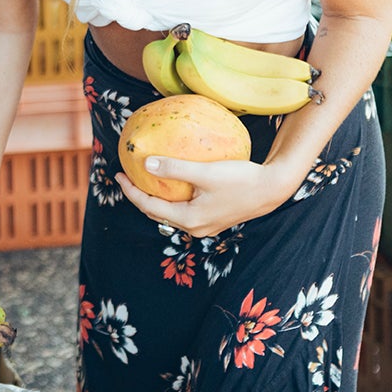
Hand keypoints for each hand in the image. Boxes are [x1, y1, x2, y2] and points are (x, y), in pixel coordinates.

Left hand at [114, 156, 302, 237]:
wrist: (273, 189)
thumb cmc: (241, 179)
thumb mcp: (205, 172)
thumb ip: (175, 169)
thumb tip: (146, 164)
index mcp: (188, 219)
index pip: (148, 206)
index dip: (130, 190)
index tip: (118, 173)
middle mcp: (195, 227)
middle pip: (157, 213)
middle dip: (139, 195)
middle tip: (127, 176)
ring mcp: (206, 225)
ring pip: (171, 213)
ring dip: (156, 197)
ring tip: (145, 179)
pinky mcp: (214, 217)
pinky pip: (184, 209)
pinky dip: (172, 197)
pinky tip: (174, 182)